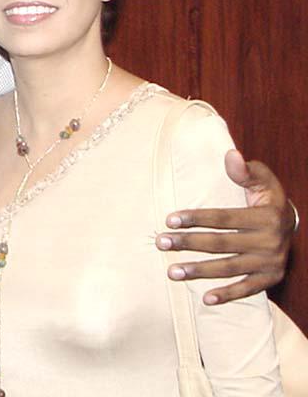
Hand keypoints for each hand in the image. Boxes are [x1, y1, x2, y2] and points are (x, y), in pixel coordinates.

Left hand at [155, 150, 293, 304]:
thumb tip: (231, 155)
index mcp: (267, 217)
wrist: (292, 224)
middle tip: (161, 242)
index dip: (196, 218)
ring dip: (199, 271)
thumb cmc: (267, 197)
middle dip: (189, 244)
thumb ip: (245, 170)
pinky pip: (247, 289)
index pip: (224, 218)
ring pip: (230, 268)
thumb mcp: (262, 179)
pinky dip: (227, 295)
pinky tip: (205, 299)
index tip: (169, 219)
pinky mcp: (271, 278)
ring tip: (172, 271)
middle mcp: (271, 242)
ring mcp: (271, 263)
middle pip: (222, 244)